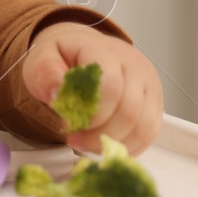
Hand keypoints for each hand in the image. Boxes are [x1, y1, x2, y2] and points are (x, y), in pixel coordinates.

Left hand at [22, 21, 162, 156]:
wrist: (82, 50)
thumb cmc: (64, 57)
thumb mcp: (43, 57)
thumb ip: (46, 73)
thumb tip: (56, 94)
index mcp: (106, 50)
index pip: (111, 88)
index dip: (91, 115)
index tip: (68, 126)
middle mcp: (135, 65)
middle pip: (129, 111)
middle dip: (100, 136)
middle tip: (76, 140)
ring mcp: (149, 84)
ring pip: (143, 127)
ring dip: (114, 144)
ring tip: (89, 144)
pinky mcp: (155, 102)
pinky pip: (149, 133)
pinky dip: (128, 147)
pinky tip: (105, 145)